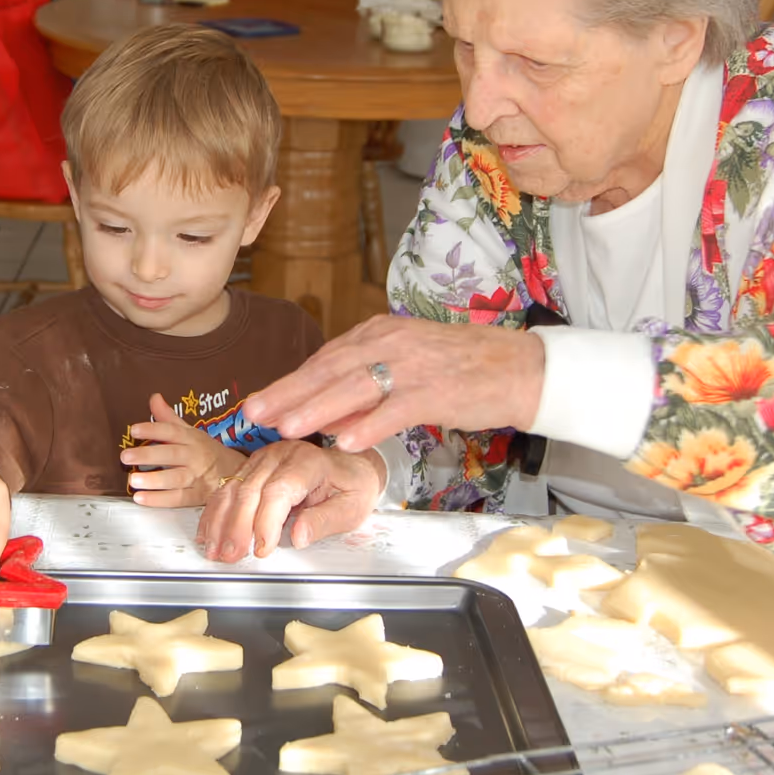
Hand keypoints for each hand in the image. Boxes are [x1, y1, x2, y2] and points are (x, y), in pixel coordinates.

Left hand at [121, 393, 245, 508]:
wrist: (238, 474)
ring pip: (175, 479)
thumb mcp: (191, 433)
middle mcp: (195, 457)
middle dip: (148, 456)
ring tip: (133, 480)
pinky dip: (159, 500)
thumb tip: (154, 397)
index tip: (134, 430)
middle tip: (125, 456)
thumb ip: (169, 417)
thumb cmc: (207, 452)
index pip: (172, 431)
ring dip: (153, 480)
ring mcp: (197, 478)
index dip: (153, 430)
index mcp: (193, 439)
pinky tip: (141, 498)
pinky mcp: (197, 497)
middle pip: (172, 455)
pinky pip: (178, 499)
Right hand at [194, 441, 386, 562]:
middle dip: (237, 526)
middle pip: (250, 489)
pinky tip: (208, 532)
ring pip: (233, 488)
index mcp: (309, 462)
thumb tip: (299, 537)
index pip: (279, 490)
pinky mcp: (252, 467)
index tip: (262, 548)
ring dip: (220, 521)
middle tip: (231, 555)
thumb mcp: (351, 508)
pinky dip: (215, 512)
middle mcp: (282, 454)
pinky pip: (228, 487)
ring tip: (215, 549)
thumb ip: (324, 522)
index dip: (266, 521)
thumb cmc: (353, 487)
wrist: (351, 467)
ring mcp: (264, 458)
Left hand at [244, 315, 544, 451]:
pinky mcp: (437, 390)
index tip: (259, 402)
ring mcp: (414, 365)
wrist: (519, 367)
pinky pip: (396, 408)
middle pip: (330, 369)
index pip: (325, 359)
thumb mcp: (405, 368)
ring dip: (317, 407)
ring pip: (355, 386)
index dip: (290, 382)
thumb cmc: (461, 370)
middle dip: (289, 393)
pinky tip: (345, 441)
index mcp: (379, 333)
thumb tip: (325, 420)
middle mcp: (391, 342)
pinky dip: (369, 424)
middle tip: (254, 413)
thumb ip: (365, 391)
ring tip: (287, 427)